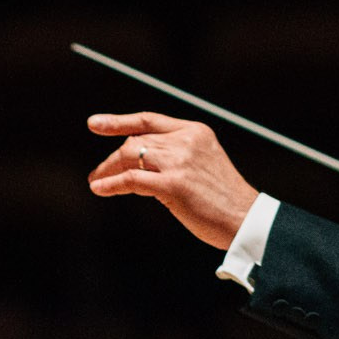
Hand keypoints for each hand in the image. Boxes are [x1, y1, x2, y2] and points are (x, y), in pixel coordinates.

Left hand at [86, 113, 262, 248]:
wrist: (244, 218)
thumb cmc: (221, 198)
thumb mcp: (201, 164)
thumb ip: (174, 156)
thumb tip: (137, 161)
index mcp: (195, 131)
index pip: (149, 120)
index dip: (119, 121)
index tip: (94, 124)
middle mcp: (186, 141)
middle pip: (136, 141)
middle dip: (112, 159)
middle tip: (97, 174)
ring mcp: (180, 162)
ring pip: (130, 157)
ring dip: (108, 171)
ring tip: (97, 182)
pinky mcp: (173, 185)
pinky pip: (132, 180)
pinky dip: (111, 184)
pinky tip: (99, 189)